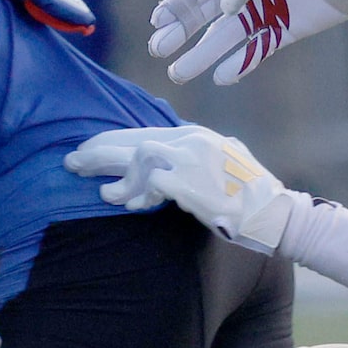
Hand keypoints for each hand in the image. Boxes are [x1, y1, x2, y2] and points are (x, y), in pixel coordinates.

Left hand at [64, 124, 302, 252]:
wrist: (276, 215)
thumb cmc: (250, 200)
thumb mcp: (224, 166)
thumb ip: (195, 160)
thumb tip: (161, 172)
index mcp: (198, 136)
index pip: (144, 132)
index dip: (112, 141)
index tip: (88, 150)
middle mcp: (193, 141)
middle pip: (133, 139)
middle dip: (99, 151)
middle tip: (71, 162)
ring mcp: (192, 160)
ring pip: (139, 156)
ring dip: (119, 178)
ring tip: (104, 194)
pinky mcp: (191, 182)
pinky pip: (151, 183)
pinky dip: (137, 194)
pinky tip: (129, 206)